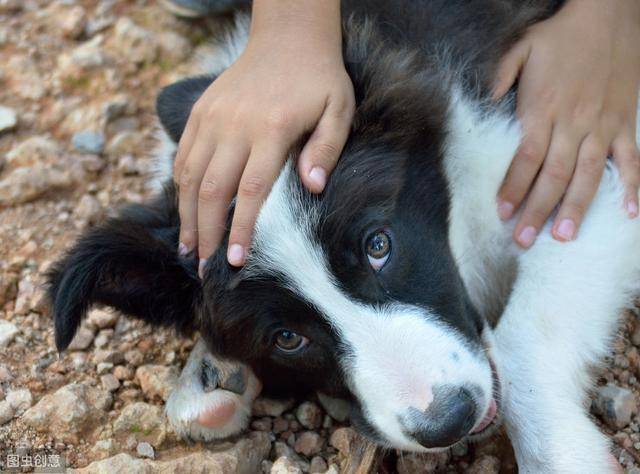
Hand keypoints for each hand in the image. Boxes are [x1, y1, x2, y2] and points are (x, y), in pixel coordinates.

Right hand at [174, 0, 353, 272]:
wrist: (287, 37)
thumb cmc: (318, 79)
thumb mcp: (339, 109)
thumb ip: (327, 148)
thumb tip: (313, 187)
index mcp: (270, 129)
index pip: (250, 191)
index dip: (240, 229)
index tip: (236, 261)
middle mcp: (234, 126)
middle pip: (211, 190)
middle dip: (206, 233)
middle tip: (205, 267)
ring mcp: (212, 118)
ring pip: (189, 176)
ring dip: (186, 216)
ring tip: (189, 248)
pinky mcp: (200, 112)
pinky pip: (182, 155)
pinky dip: (179, 186)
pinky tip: (183, 210)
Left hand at [494, 0, 639, 247]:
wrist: (608, 12)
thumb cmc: (559, 35)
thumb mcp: (519, 51)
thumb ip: (499, 81)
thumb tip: (484, 107)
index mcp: (542, 109)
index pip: (525, 159)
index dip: (513, 188)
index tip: (502, 213)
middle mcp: (572, 123)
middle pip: (552, 175)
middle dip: (537, 210)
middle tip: (525, 240)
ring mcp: (603, 125)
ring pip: (588, 174)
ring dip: (576, 207)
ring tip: (564, 237)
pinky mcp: (625, 122)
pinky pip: (630, 159)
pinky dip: (631, 186)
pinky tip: (629, 213)